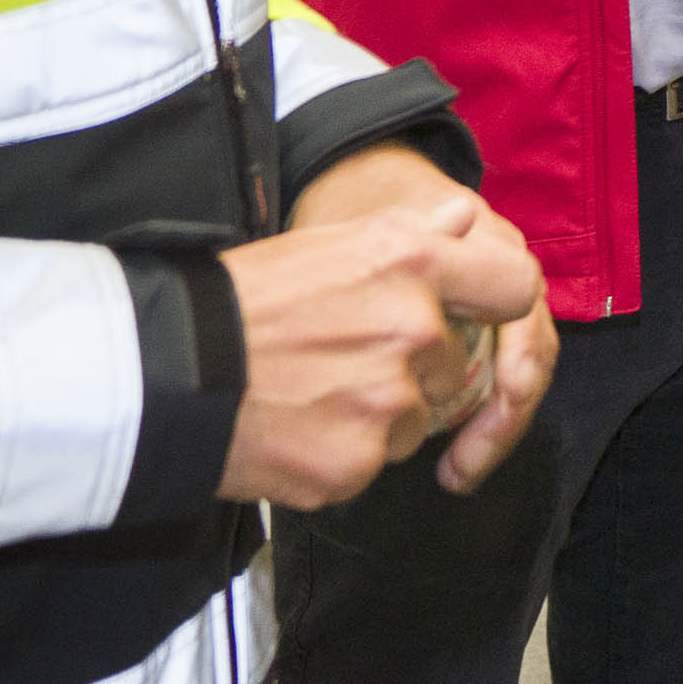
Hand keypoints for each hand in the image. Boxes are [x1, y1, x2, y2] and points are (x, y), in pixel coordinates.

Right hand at [224, 155, 555, 506]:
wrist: (168, 372)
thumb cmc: (242, 299)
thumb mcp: (327, 241)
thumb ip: (410, 233)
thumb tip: (465, 217)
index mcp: (409, 263)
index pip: (514, 286)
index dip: (497, 302)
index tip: (476, 312)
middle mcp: (412, 330)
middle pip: (452, 365)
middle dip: (412, 368)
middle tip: (341, 360)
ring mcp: (387, 404)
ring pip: (412, 420)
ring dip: (376, 416)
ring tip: (309, 393)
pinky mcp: (356, 465)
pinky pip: (370, 465)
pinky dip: (339, 455)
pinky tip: (294, 428)